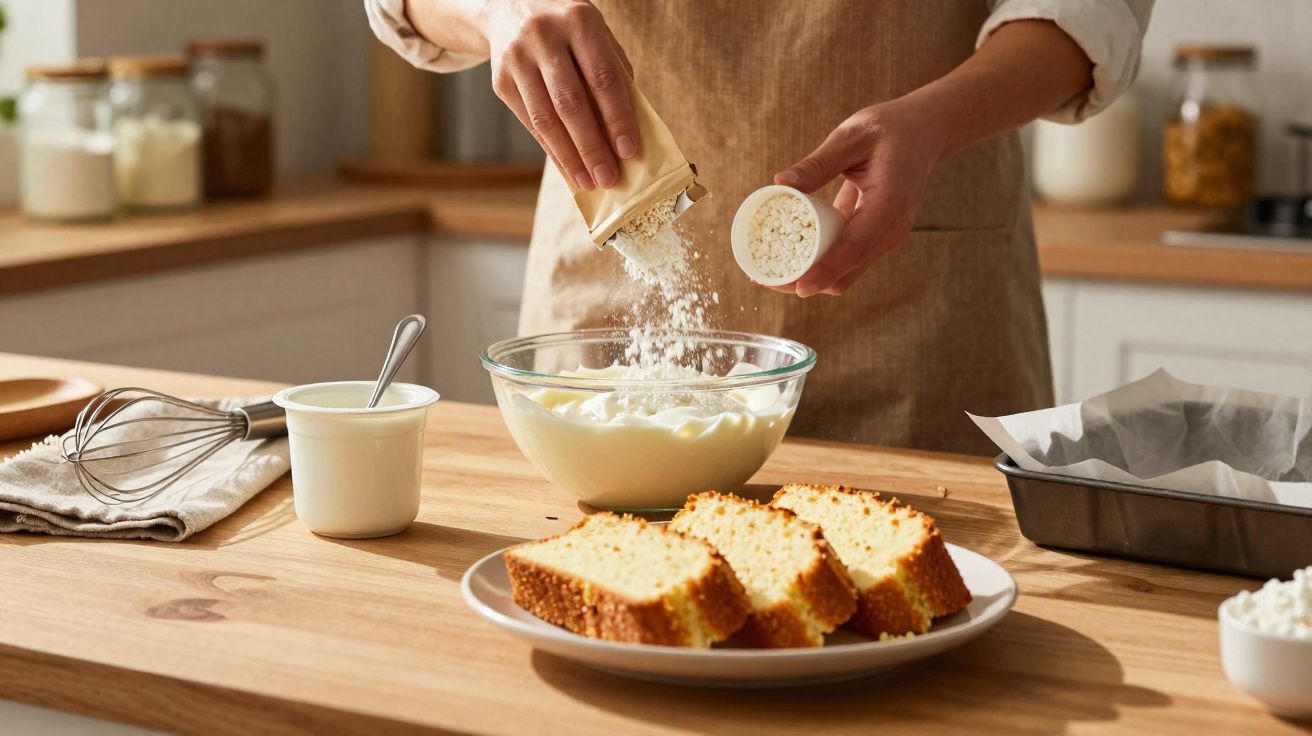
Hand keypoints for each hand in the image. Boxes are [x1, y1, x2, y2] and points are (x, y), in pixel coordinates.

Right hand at [482, 0, 638, 189]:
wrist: (511, 7)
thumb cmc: (570, 31)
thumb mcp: (596, 37)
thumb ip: (614, 76)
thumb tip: (626, 134)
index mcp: (579, 21)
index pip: (603, 78)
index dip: (617, 118)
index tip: (629, 151)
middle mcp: (544, 37)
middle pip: (570, 102)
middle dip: (592, 146)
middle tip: (609, 178)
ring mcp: (517, 59)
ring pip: (545, 118)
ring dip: (569, 157)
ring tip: (589, 182)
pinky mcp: (500, 80)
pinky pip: (529, 123)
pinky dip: (551, 150)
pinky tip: (568, 169)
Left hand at [768, 99, 947, 296]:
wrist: (924, 132)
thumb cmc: (889, 129)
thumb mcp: (851, 136)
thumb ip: (818, 163)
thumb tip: (780, 183)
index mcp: (887, 205)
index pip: (854, 248)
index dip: (825, 271)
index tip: (799, 287)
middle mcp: (889, 230)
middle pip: (846, 274)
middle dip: (805, 282)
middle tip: (762, 277)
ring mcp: (883, 238)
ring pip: (844, 273)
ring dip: (807, 277)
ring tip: (766, 272)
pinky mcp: (873, 236)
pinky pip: (843, 259)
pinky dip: (816, 263)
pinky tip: (787, 256)